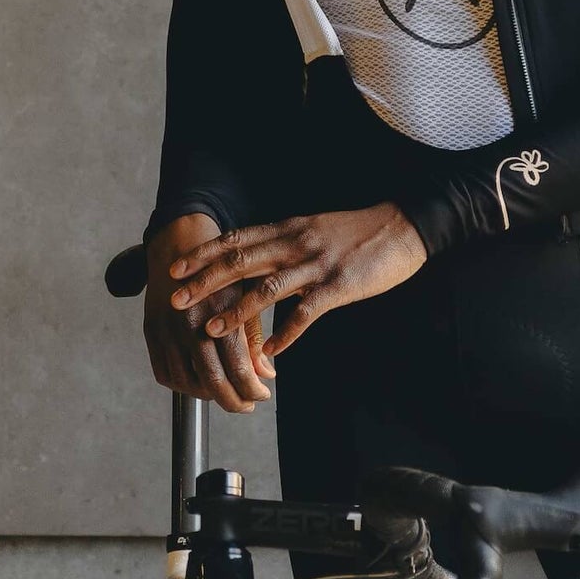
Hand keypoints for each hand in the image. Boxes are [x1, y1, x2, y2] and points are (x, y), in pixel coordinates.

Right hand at [143, 213, 278, 414]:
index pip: (238, 368)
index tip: (262, 395)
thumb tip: (265, 375)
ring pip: (187, 383)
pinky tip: (199, 382)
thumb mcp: (246, 296)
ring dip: (209, 396)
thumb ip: (254, 337)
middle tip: (247, 403)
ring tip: (225, 392)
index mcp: (219, 312)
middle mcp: (190, 323)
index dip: (252, 390)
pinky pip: (164, 373)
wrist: (181, 245)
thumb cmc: (222, 271)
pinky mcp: (151, 332)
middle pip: (212, 382)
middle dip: (234, 401)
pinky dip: (183, 385)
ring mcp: (167, 329)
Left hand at [167, 203, 427, 360]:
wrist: (403, 227)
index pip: (237, 240)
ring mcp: (316, 264)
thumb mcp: (314, 230)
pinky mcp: (339, 286)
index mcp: (288, 229)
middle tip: (176, 298)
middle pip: (241, 261)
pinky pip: (306, 312)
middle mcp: (296, 243)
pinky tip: (271, 352)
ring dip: (236, 311)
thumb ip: (286, 244)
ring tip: (211, 329)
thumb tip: (257, 262)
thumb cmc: (358, 232)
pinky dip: (286, 333)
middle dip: (204, 281)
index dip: (204, 255)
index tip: (177, 268)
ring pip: (267, 287)